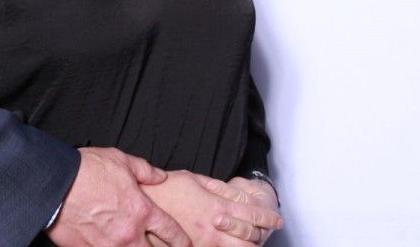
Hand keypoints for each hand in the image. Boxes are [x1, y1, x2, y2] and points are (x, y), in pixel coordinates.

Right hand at [49, 147, 189, 246]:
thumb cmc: (85, 170)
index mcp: (141, 210)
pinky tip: (108, 245)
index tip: (184, 243)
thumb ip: (145, 170)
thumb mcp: (120, 160)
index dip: (182, 240)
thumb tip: (160, 176)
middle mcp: (129, 233)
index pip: (172, 231)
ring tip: (133, 245)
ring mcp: (109, 246)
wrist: (54, 184)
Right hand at [141, 171, 281, 246]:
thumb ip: (219, 188)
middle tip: (265, 231)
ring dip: (248, 245)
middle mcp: (215, 228)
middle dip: (262, 234)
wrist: (143, 205)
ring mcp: (205, 244)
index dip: (269, 218)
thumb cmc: (165, 190)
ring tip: (250, 240)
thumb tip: (238, 193)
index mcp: (217, 207)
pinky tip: (228, 245)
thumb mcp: (195, 179)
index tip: (277, 219)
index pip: (253, 214)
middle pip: (251, 238)